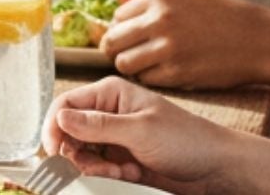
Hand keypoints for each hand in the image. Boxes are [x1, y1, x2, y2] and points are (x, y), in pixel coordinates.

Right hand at [44, 77, 234, 193]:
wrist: (216, 169)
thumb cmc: (186, 140)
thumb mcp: (140, 131)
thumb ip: (98, 125)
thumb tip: (60, 118)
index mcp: (110, 94)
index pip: (66, 104)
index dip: (54, 126)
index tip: (53, 150)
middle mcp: (108, 112)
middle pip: (69, 131)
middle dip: (77, 152)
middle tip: (93, 166)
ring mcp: (114, 137)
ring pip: (81, 152)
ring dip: (94, 166)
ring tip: (119, 172)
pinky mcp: (121, 159)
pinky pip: (98, 167)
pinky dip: (107, 175)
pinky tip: (129, 174)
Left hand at [100, 0, 269, 88]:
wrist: (262, 41)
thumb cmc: (227, 18)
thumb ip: (157, 4)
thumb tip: (122, 16)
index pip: (117, 15)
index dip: (120, 28)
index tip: (129, 37)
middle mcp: (159, 19)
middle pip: (112, 40)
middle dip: (116, 49)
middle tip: (127, 55)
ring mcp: (167, 47)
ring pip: (123, 63)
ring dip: (130, 66)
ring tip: (145, 66)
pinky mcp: (177, 73)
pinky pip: (145, 79)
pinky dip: (149, 79)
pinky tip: (163, 74)